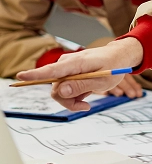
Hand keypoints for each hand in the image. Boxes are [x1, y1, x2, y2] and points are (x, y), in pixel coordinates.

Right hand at [16, 38, 143, 111]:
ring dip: (72, 100)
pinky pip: (64, 89)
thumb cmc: (113, 66)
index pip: (52, 70)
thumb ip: (81, 85)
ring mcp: (66, 69)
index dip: (35, 75)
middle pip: (56, 88)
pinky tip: (86, 96)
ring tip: (88, 101)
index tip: (21, 76)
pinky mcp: (68, 74)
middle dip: (68, 101)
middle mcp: (66, 64)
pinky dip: (74, 96)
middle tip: (85, 106)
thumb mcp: (102, 80)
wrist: (119, 57)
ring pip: (59, 91)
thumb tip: (60, 91)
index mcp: (76, 63)